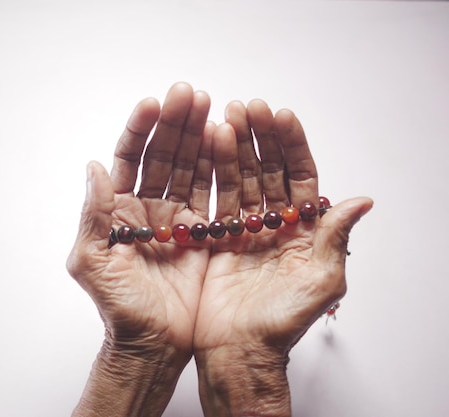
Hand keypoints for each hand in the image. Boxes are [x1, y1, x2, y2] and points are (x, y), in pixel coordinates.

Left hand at [66, 82, 212, 415]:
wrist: (152, 343)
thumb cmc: (118, 307)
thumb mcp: (93, 262)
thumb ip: (94, 215)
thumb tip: (93, 165)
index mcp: (118, 210)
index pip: (128, 159)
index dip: (139, 130)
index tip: (153, 103)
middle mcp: (147, 208)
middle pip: (161, 156)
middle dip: (174, 123)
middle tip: (188, 92)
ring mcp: (177, 218)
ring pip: (188, 168)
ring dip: (197, 136)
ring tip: (210, 104)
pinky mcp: (203, 232)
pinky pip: (210, 193)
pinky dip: (218, 167)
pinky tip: (224, 139)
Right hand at [193, 99, 372, 416]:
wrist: (239, 348)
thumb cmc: (283, 321)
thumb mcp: (321, 281)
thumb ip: (335, 237)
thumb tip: (361, 200)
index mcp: (305, 230)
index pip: (300, 176)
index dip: (292, 146)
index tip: (281, 116)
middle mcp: (275, 224)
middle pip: (268, 170)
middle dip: (259, 137)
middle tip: (248, 107)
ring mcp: (245, 228)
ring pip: (240, 178)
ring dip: (234, 147)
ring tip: (225, 117)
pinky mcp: (217, 237)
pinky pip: (216, 197)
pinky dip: (211, 172)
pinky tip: (206, 147)